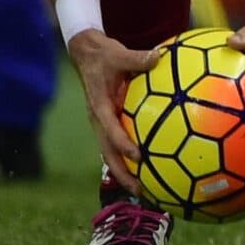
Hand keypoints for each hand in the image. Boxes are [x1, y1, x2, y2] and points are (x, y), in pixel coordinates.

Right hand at [69, 30, 158, 192]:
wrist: (86, 54)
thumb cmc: (104, 56)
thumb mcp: (118, 53)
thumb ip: (137, 58)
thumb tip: (158, 56)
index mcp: (100, 107)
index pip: (111, 130)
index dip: (123, 145)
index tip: (138, 157)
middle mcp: (99, 120)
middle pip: (108, 153)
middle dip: (121, 174)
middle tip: (140, 190)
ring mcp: (102, 124)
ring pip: (111, 154)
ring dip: (124, 172)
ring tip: (144, 189)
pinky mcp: (107, 123)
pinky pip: (116, 144)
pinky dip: (128, 158)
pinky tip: (148, 167)